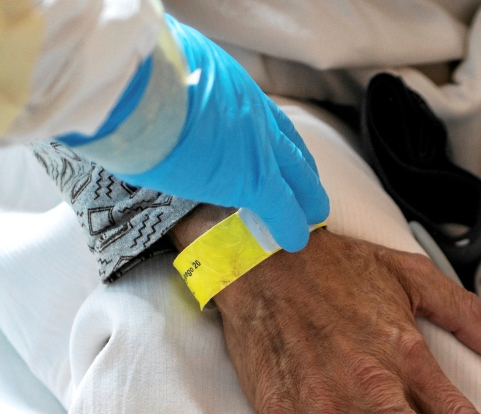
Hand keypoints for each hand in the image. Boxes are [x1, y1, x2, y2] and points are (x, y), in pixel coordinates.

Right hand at [119, 16, 328, 250]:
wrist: (136, 84)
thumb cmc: (131, 74)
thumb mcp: (162, 70)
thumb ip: (173, 88)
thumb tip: (153, 97)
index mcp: (230, 83)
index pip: (261, 114)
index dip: (274, 136)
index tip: (279, 150)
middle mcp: (252, 110)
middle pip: (288, 144)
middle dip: (300, 167)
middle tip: (309, 186)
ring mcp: (259, 144)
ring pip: (295, 174)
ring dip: (305, 196)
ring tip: (313, 213)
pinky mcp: (256, 179)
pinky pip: (282, 206)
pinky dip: (290, 224)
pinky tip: (295, 239)